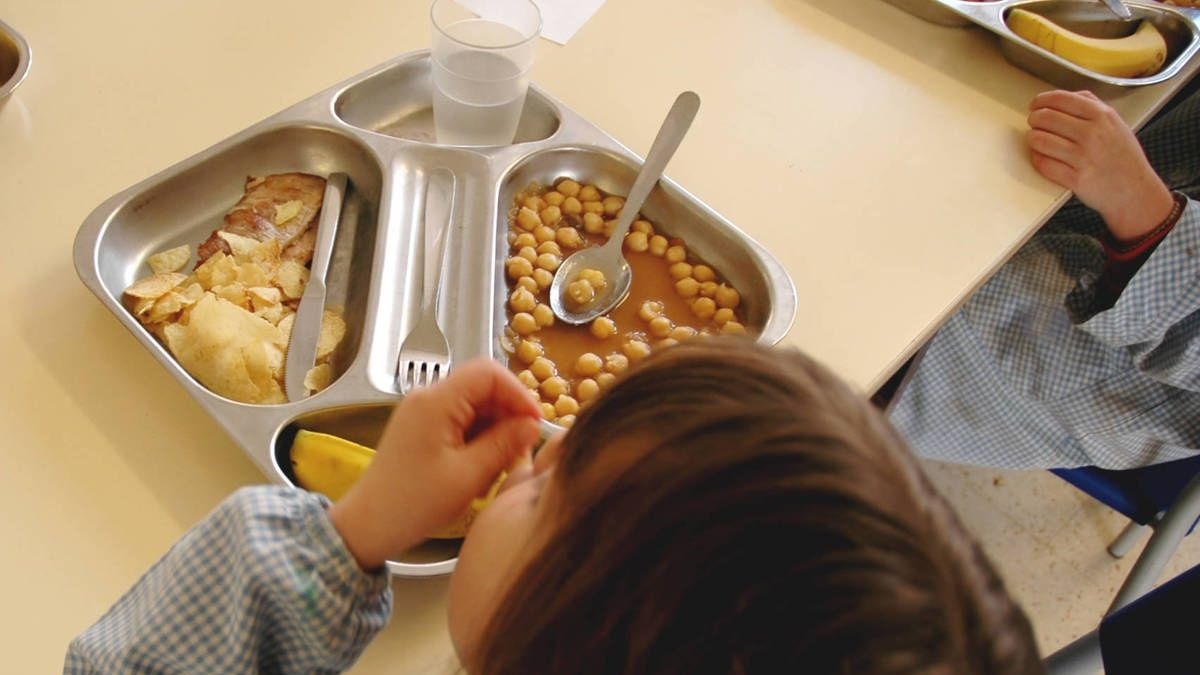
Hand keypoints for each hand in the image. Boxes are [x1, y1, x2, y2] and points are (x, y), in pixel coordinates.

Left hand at [329, 359, 541, 569]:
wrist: (370, 525)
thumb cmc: (414, 503)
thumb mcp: (468, 476)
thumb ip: (504, 444)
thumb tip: (533, 425)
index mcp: (436, 401)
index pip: (489, 373)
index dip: (518, 394)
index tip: (535, 424)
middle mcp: (428, 398)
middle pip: (483, 388)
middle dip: (508, 415)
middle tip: (521, 451)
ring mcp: (424, 412)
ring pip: (476, 406)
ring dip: (495, 431)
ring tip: (499, 467)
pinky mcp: (423, 428)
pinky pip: (462, 421)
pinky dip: (479, 440)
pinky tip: (481, 469)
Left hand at [1026, 89, 1173, 242]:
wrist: (1135, 191)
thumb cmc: (1124, 158)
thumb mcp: (1116, 124)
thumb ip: (1092, 107)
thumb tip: (1063, 98)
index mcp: (1102, 116)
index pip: (1061, 99)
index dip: (1041, 100)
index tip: (1035, 105)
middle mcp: (1092, 133)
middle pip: (1046, 117)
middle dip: (1034, 119)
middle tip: (1034, 124)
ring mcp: (1083, 156)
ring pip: (1040, 140)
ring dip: (1033, 139)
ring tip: (1037, 141)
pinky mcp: (1075, 178)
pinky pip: (1043, 164)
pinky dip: (1038, 159)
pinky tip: (1042, 157)